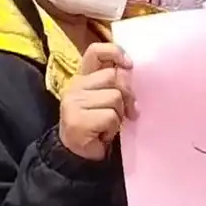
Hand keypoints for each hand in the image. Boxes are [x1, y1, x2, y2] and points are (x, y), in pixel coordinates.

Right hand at [58, 43, 136, 160]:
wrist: (79, 153)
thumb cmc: (99, 123)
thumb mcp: (108, 99)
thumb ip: (117, 83)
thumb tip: (131, 71)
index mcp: (84, 77)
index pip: (95, 52)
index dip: (115, 52)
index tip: (129, 64)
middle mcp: (75, 86)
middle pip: (114, 76)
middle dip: (127, 94)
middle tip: (127, 111)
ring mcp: (73, 102)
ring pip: (115, 97)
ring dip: (119, 114)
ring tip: (109, 124)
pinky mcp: (77, 120)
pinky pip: (110, 117)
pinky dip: (113, 128)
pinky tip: (103, 133)